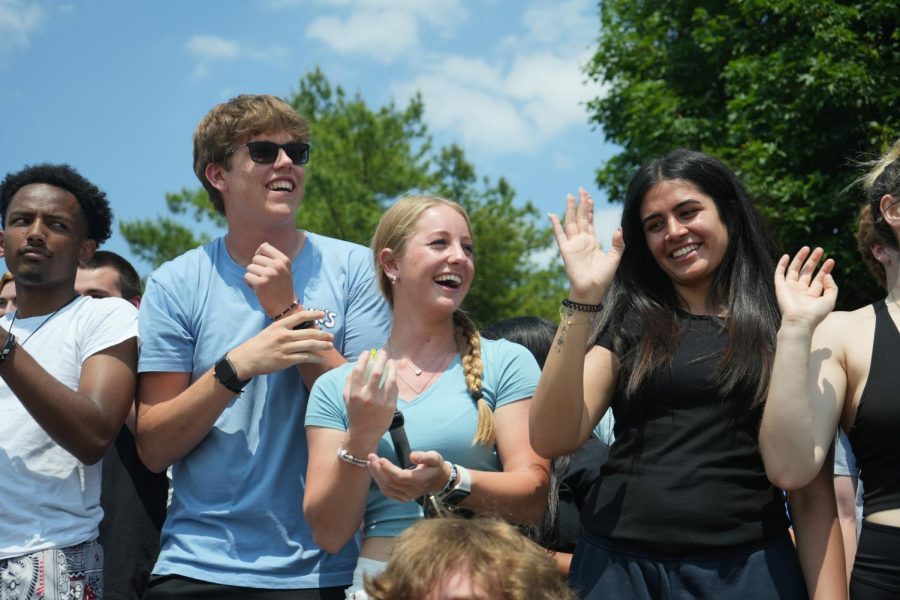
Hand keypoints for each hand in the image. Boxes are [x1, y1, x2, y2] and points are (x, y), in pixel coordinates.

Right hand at [228, 309, 333, 377]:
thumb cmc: (259, 344)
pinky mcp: (286, 360)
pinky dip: (315, 358)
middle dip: (323, 334)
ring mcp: (285, 348)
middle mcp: (283, 335)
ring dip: (322, 346)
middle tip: (331, 336)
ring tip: (330, 346)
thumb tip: (302, 326)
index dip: (313, 314)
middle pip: (309, 332)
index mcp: (280, 325)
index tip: (323, 315)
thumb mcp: (270, 330)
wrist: (247, 358)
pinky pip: (305, 358)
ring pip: (309, 345)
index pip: (300, 316)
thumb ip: (285, 328)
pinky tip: (321, 358)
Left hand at [246, 242, 296, 318]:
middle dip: (256, 268)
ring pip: (249, 267)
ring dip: (252, 276)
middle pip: (255, 258)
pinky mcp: (261, 283)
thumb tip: (261, 247)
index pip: (264, 247)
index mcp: (284, 260)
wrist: (285, 307)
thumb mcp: (283, 270)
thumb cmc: (281, 288)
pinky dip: (249, 284)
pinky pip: (247, 276)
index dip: (259, 254)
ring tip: (262, 284)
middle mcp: (277, 265)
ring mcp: (270, 274)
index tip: (262, 264)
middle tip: (264, 279)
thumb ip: (273, 258)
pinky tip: (258, 289)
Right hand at [344, 350, 397, 445]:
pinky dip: (394, 379)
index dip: (363, 359)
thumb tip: (354, 366)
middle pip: (376, 372)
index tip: (367, 353)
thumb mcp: (347, 399)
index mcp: (355, 394)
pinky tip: (393, 374)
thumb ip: (348, 383)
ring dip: (391, 367)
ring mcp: (381, 402)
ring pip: (389, 379)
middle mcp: (368, 397)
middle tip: (382, 353)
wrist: (364, 433)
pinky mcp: (391, 406)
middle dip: (380, 359)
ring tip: (391, 361)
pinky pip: (394, 389)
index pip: (358, 371)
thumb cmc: (355, 413)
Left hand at [367, 450, 448, 501]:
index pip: (399, 477)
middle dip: (378, 469)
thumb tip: (412, 456)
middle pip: (390, 482)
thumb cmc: (435, 466)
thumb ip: (424, 457)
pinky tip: (375, 472)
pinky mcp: (402, 497)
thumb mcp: (434, 458)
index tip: (381, 459)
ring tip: (370, 462)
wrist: (439, 480)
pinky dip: (379, 482)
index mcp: (419, 481)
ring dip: (376, 475)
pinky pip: (387, 492)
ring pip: (386, 488)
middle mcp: (411, 491)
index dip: (388, 469)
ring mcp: (406, 496)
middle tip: (371, 456)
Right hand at [549, 188, 624, 302]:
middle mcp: (581, 240)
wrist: (592, 290)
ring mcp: (573, 244)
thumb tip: (618, 228)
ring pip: (571, 222)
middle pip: (580, 217)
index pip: (589, 221)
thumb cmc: (603, 277)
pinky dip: (555, 225)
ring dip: (570, 209)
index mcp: (592, 241)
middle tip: (581, 189)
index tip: (590, 196)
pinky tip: (552, 214)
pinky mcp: (566, 250)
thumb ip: (618, 243)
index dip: (589, 208)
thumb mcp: (615, 258)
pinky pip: (559, 235)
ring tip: (570, 196)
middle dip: (581, 203)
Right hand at [775, 247, 836, 328]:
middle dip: (814, 260)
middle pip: (807, 271)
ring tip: (807, 248)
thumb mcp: (830, 300)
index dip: (825, 269)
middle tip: (820, 249)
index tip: (831, 260)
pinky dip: (782, 265)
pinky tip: (787, 256)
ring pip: (794, 270)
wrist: (799, 321)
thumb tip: (827, 275)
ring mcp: (790, 288)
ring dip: (800, 258)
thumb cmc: (815, 314)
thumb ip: (832, 287)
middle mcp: (801, 290)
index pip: (819, 278)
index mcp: (812, 295)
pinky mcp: (780, 287)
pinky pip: (779, 274)